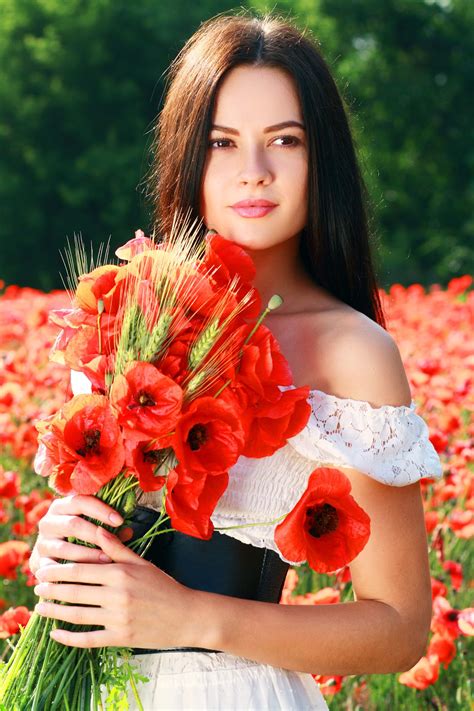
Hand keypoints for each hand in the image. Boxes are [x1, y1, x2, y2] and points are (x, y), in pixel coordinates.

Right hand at [29, 494, 132, 575]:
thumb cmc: (85, 539)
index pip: (81, 501)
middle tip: (115, 544)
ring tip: (107, 560)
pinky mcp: (38, 562)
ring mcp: (42, 542)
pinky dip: (69, 573)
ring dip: (87, 554)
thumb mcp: (97, 529)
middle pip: (72, 524)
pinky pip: (53, 568)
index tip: (120, 520)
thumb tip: (128, 531)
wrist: (59, 561)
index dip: (101, 510)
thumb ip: (111, 529)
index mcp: (63, 506)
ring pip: (64, 547)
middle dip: (96, 535)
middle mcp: (48, 521)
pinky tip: (86, 577)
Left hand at [33, 527, 197, 649]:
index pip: (81, 570)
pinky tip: (55, 634)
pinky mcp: (120, 638)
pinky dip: (69, 638)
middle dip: (52, 590)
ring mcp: (118, 618)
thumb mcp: (142, 563)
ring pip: (78, 615)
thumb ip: (117, 548)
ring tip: (39, 608)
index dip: (58, 571)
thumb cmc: (164, 586)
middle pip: (75, 592)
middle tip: (36, 586)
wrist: (186, 615)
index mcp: (121, 573)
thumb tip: (97, 529)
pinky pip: (88, 640)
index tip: (44, 570)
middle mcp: (117, 595)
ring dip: (54, 612)